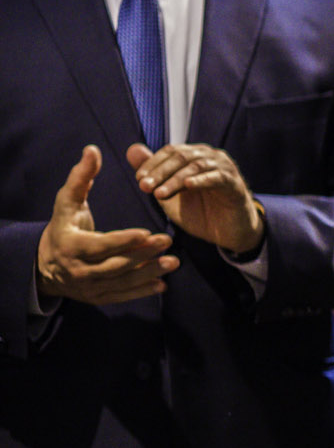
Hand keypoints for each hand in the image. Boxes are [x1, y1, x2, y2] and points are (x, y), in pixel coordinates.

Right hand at [35, 145, 177, 303]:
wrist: (45, 265)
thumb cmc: (63, 226)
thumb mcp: (67, 202)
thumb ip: (81, 177)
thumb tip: (92, 149)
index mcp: (70, 246)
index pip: (100, 245)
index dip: (123, 240)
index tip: (146, 232)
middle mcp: (78, 270)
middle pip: (114, 264)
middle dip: (143, 254)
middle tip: (168, 242)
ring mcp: (87, 287)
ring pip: (121, 282)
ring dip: (148, 273)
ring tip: (174, 262)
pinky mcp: (96, 298)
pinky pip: (121, 296)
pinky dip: (141, 291)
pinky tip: (162, 284)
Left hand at [127, 142, 263, 254]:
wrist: (229, 233)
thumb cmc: (201, 212)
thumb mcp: (171, 195)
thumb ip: (154, 174)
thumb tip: (132, 149)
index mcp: (195, 156)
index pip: (171, 151)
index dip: (153, 163)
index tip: (139, 179)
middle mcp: (211, 157)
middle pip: (181, 156)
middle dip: (160, 172)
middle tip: (145, 187)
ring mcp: (224, 168)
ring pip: (196, 166)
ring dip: (175, 179)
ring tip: (160, 194)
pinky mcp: (235, 183)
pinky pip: (217, 177)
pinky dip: (202, 180)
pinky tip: (188, 185)